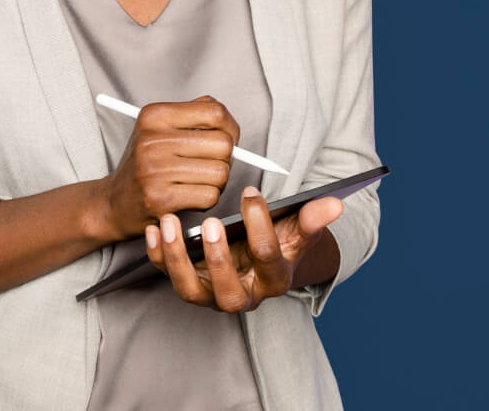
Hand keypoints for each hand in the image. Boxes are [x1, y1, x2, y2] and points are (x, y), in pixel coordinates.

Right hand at [96, 96, 239, 240]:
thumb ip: (194, 115)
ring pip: (220, 173)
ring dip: (217, 182)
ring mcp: (155, 170)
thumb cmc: (144, 164)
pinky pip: (210, 196)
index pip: (215, 112)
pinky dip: (207, 199)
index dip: (230, 127)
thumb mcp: (159, 128)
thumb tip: (230, 123)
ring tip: (199, 181)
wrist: (113, 203)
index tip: (227, 138)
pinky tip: (191, 196)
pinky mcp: (159, 198)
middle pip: (223, 144)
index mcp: (154, 115)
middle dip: (226, 158)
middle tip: (212, 164)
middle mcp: (152, 140)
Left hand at [146, 186, 343, 311]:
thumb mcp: (299, 230)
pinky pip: (167, 275)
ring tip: (168, 224)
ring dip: (176, 260)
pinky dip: (156, 255)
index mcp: (274, 281)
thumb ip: (312, 218)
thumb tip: (335, 203)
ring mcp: (212, 294)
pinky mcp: (190, 283)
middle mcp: (243, 295)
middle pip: (228, 293)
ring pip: (189, 291)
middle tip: (212, 224)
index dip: (261, 225)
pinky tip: (152, 228)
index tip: (252, 193)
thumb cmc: (281, 241)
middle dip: (218, 260)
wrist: (260, 259)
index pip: (268, 258)